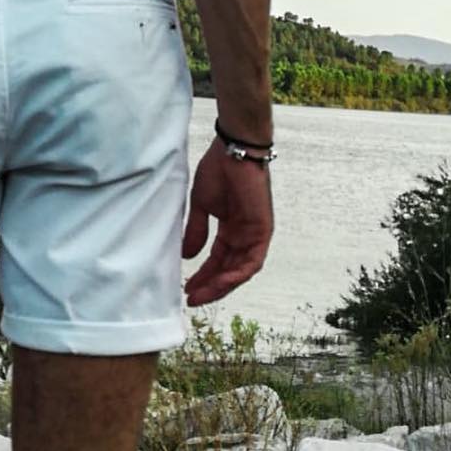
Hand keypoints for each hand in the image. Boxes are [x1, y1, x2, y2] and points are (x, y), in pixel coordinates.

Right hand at [182, 138, 273, 306]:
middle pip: (229, 269)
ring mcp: (255, 234)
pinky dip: (238, 274)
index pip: (218, 260)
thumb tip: (187, 256)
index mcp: (231, 229)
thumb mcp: (201, 205)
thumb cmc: (218, 171)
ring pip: (240, 270)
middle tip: (192, 298)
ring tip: (201, 295)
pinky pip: (252, 261)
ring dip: (221, 285)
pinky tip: (221, 282)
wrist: (233, 152)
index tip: (187, 289)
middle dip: (210, 286)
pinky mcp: (263, 231)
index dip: (203, 276)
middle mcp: (244, 235)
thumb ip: (197, 231)